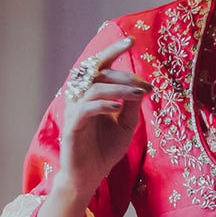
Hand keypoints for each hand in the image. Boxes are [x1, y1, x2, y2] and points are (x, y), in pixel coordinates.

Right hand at [59, 37, 149, 193]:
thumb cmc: (105, 149)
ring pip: (93, 88)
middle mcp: (80, 98)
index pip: (100, 66)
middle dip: (124, 75)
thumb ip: (132, 105)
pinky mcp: (71, 127)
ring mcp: (74, 111)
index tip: (131, 41)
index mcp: (91, 94)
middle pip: (98, 73)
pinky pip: (85, 109)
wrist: (90, 176)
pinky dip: (102, 105)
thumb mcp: (126, 125)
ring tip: (137, 94)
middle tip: (144, 84)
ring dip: (118, 88)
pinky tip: (118, 107)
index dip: (112, 51)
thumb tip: (141, 86)